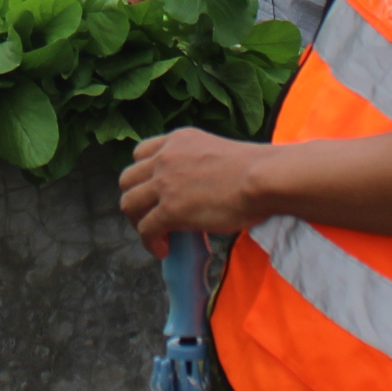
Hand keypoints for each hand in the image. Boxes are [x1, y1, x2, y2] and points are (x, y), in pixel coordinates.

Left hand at [118, 128, 262, 257]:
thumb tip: (198, 188)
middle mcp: (165, 157)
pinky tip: (164, 250)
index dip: (143, 175)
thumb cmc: (256, 169)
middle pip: (128, 178)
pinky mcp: (169, 209)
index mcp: (178, 140)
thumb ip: (199, 163)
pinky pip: (146, 229)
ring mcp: (165, 182)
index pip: (141, 153)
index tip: (154, 191)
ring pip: (129, 203)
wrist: (263, 178)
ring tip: (155, 234)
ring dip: (138, 221)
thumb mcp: (217, 152)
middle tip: (151, 215)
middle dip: (136, 198)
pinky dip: (150, 243)